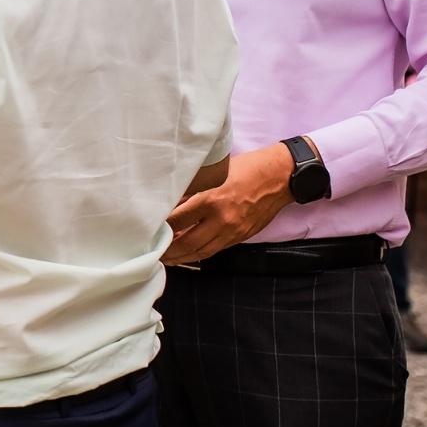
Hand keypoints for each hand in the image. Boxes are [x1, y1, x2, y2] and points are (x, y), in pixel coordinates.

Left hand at [162, 142, 296, 264]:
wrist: (280, 176)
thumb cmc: (246, 168)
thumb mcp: (214, 173)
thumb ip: (192, 191)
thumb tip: (170, 203)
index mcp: (211, 199)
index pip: (177, 220)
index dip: (161, 227)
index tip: (146, 230)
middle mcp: (221, 219)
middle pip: (187, 242)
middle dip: (168, 251)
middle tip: (152, 253)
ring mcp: (233, 230)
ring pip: (202, 251)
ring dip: (183, 257)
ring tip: (168, 259)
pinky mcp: (242, 236)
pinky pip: (216, 250)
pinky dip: (200, 254)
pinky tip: (189, 253)